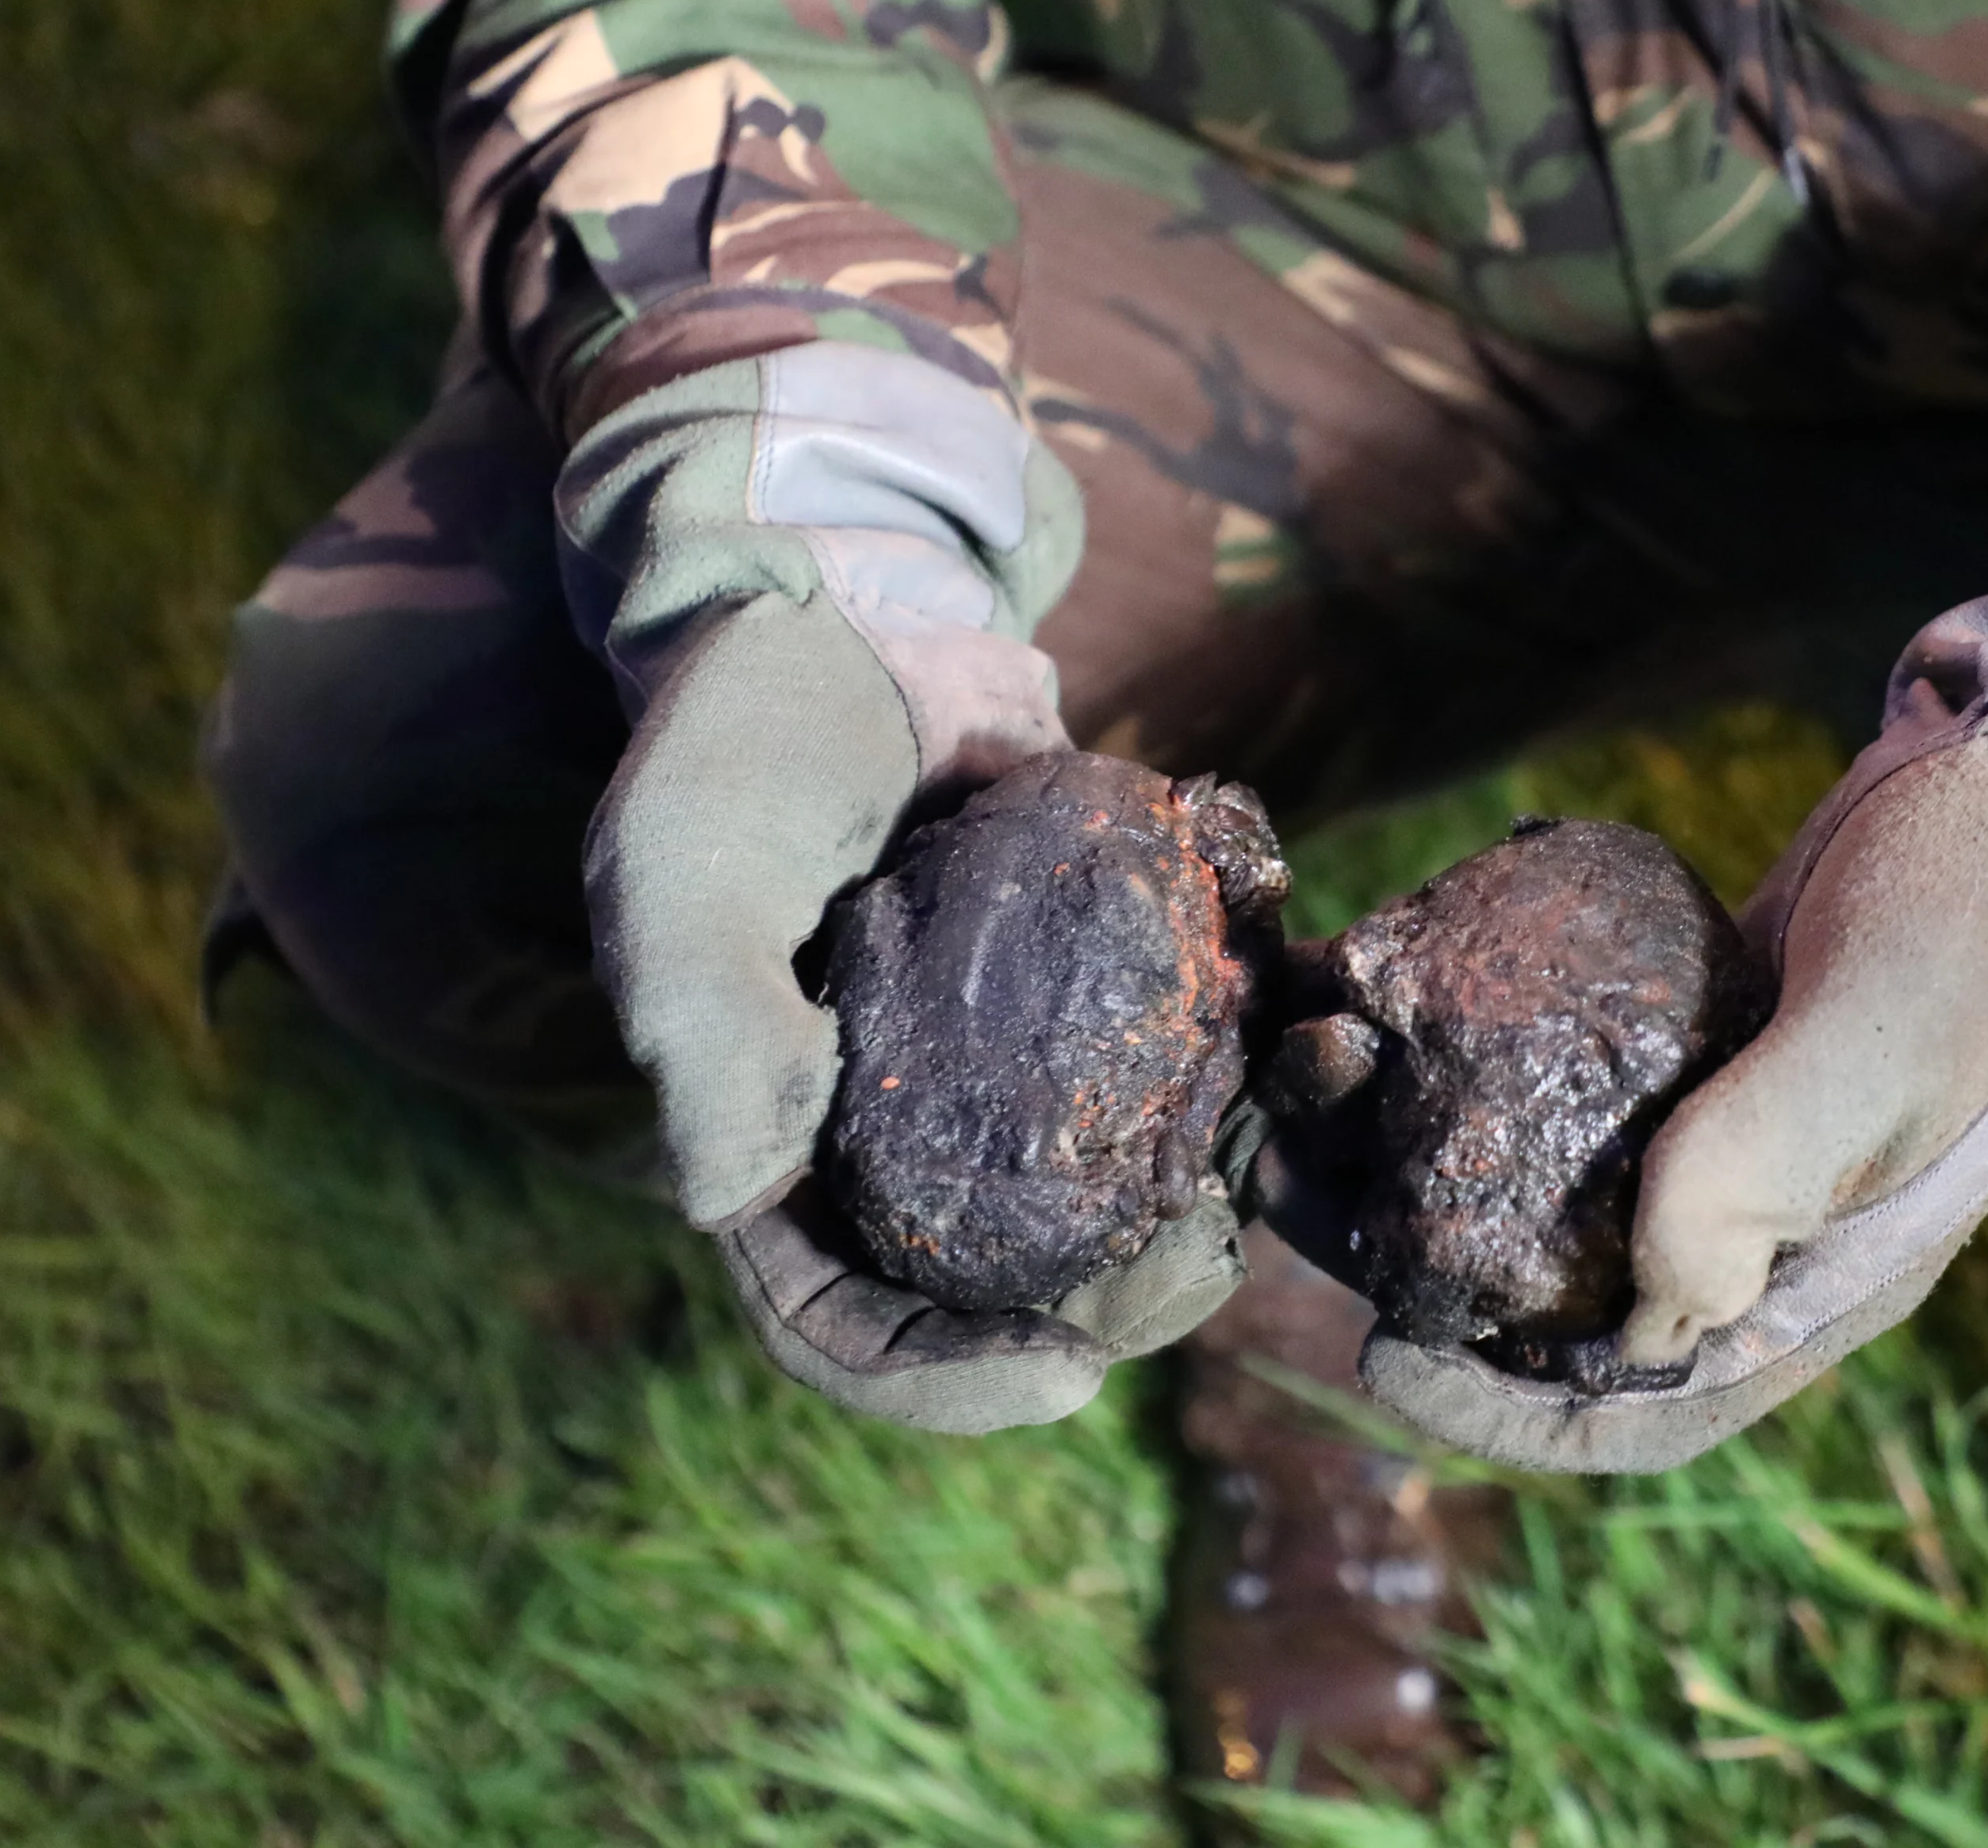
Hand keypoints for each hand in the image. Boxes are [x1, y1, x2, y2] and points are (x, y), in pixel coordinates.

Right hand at [563, 342, 1242, 1430]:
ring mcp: (1011, 1062)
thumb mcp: (687, 869)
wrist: (859, 604)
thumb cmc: (747, 741)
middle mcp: (900, 1130)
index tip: (1061, 1381)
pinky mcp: (1106, 981)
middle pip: (999, 1288)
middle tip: (1192, 1281)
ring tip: (1260, 1192)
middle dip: (1103, 1315)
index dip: (942, 1383)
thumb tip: (734, 1202)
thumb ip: (710, 1029)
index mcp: (780, 1151)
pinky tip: (1299, 1042)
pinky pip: (1180, 1056)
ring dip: (1193, 1211)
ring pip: (1107, 1193)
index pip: (844, 1327)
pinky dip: (1243, 1063)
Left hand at [1362, 450, 1987, 1469]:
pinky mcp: (1686, 1038)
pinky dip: (1464, 1063)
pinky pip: (1554, 1087)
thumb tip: (1639, 1313)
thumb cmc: (1983, 898)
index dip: (1500, 1408)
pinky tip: (1386, 1003)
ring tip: (1313, 1084)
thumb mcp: (1887, 1027)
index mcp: (1823, 1278)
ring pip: (1539, 1191)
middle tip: (1296, 1185)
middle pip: (1558, 1307)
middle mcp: (1761, 1226)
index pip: (1642, 1406)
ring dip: (1413, 1156)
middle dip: (1418, 1265)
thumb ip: (1770, 1162)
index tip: (1379, 1344)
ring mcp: (1721, 1127)